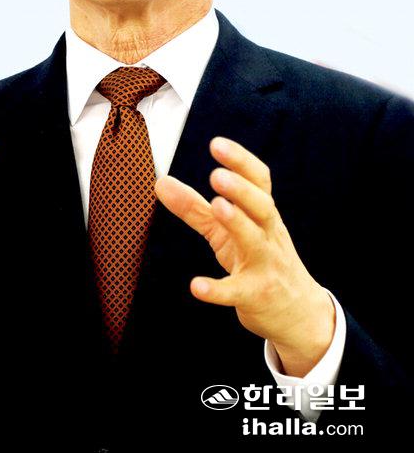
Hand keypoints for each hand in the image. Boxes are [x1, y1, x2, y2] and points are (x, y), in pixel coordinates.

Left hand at [154, 136, 334, 375]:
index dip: (241, 161)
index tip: (216, 144)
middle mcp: (268, 235)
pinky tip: (196, 285)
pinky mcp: (256, 296)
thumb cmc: (258, 261)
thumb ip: (194, 207)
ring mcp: (265, 265)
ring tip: (217, 206)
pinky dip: (218, 289)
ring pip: (256, 241)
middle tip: (216, 175)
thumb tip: (160, 182)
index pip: (259, 181)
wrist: (298, 313)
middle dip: (242, 189)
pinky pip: (238, 291)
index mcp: (262, 214)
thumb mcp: (226, 231)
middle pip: (262, 206)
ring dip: (238, 222)